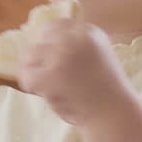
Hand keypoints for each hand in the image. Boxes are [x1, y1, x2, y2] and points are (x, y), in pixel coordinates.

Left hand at [17, 19, 137, 126]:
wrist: (115, 116)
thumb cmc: (105, 93)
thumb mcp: (95, 58)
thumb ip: (74, 47)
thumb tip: (37, 43)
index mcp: (88, 32)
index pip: (55, 26)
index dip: (49, 45)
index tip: (54, 62)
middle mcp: (76, 37)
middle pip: (39, 42)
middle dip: (40, 62)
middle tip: (55, 81)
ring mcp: (63, 54)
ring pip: (29, 59)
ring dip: (36, 75)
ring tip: (55, 89)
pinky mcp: (52, 73)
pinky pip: (27, 77)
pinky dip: (32, 88)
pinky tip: (47, 95)